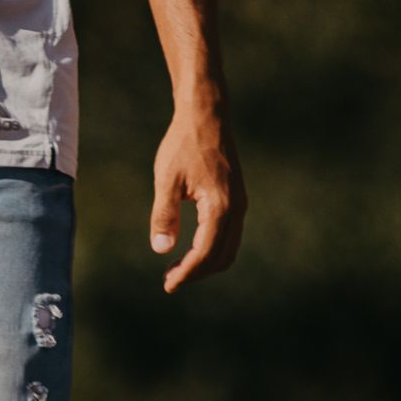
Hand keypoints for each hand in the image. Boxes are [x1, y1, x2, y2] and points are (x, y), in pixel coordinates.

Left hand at [150, 102, 245, 293]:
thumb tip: (161, 250)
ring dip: (205, 263)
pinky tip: (191, 246)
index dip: (186, 273)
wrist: (206, 115)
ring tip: (178, 267)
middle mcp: (236, 209)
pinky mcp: (236, 197)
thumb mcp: (166, 180)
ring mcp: (239, 203)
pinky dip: (213, 248)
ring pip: (228, 248)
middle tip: (169, 279)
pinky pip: (230, 234)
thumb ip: (164, 215)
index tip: (168, 285)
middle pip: (221, 257)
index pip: (205, 254)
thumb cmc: (183, 144)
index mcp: (220, 207)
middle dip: (196, 272)